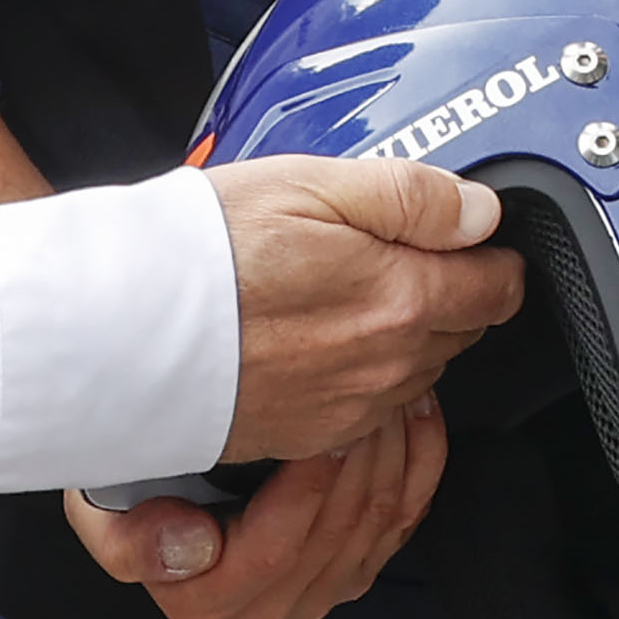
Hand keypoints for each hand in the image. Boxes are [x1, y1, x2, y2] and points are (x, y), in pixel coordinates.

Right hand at [62, 401, 452, 618]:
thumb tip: (192, 551)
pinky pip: (405, 519)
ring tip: (389, 388)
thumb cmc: (133, 483)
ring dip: (391, 451)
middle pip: (336, 532)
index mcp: (205, 605)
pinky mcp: (354, 572)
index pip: (276, 548)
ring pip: (376, 523)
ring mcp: (315, 597)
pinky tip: (414, 414)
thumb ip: (128, 543)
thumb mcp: (100, 508)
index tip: (317, 425)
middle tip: (366, 387)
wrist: (159, 484)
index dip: (306, 485)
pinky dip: (419, 463)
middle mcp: (263, 613)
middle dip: (358, 455)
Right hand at [208, 156, 523, 460]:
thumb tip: (480, 213)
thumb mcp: (314, 183)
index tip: (470, 237)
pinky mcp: (309, 435)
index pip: (497, 289)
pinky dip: (360, 372)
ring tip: (344, 291)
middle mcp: (385, 366)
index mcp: (401, 298)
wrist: (120, 330)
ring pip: (416, 371)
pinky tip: (316, 337)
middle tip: (394, 252)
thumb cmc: (206, 249)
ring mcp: (348, 408)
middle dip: (448, 292)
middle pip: (459, 331)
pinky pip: (367, 405)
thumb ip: (412, 197)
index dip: (491, 256)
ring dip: (404, 334)